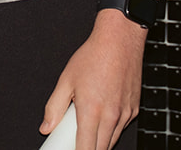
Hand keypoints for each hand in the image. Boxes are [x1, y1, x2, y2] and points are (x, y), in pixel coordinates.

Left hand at [40, 14, 146, 149]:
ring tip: (87, 124)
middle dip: (87, 148)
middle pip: (100, 149)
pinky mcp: (134, 110)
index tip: (69, 149)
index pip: (85, 148)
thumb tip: (46, 126)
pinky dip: (111, 128)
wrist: (119, 41)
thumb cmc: (94, 56)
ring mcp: (125, 114)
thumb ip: (54, 107)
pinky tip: (102, 115)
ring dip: (99, 140)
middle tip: (75, 138)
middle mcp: (111, 115)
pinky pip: (121, 127)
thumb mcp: (66, 80)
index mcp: (91, 111)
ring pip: (112, 140)